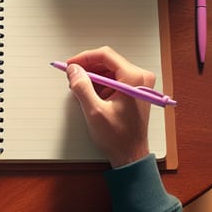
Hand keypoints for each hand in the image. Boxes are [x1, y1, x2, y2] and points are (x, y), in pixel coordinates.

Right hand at [65, 46, 153, 167]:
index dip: (84, 58)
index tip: (71, 64)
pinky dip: (100, 83)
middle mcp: (140, 77)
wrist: (131, 155)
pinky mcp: (135, 90)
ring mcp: (139, 84)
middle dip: (88, 67)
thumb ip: (82, 87)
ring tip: (80, 87)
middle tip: (72, 74)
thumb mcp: (94, 111)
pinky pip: (114, 78)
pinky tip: (91, 93)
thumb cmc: (118, 138)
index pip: (106, 55)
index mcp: (134, 79)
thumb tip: (73, 70)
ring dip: (93, 76)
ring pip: (109, 69)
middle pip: (108, 61)